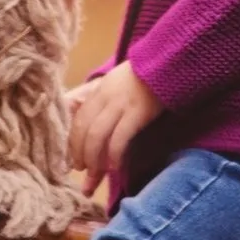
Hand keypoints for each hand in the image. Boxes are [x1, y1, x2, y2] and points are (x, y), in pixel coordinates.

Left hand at [66, 61, 163, 192]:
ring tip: (94, 174)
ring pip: (97, 135)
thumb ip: (99, 101)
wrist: (167, 64)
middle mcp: (104, 98)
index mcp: (97, 92)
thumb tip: (82, 118)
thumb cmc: (142, 77)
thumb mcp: (114, 84)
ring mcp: (120, 105)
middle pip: (83, 130)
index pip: (77, 120)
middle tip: (80, 172)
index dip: (72, 142)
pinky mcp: (137, 112)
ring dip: (93, 159)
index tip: (73, 159)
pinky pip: (119, 137)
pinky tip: (114, 167)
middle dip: (79, 154)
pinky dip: (114, 154)